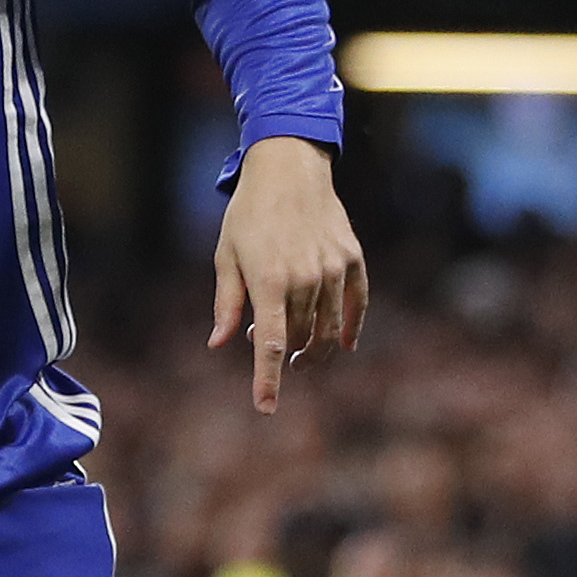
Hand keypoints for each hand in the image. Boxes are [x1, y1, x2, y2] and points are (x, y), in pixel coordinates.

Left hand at [209, 136, 366, 414]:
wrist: (289, 169)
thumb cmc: (248, 215)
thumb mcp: (226, 257)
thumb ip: (226, 304)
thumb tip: (220, 344)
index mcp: (268, 281)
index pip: (272, 344)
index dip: (268, 379)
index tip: (266, 407)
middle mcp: (305, 278)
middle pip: (299, 338)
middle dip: (282, 351)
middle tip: (262, 338)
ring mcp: (332, 269)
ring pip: (327, 328)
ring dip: (312, 346)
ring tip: (298, 347)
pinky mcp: (352, 259)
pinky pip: (356, 304)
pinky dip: (350, 328)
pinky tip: (344, 344)